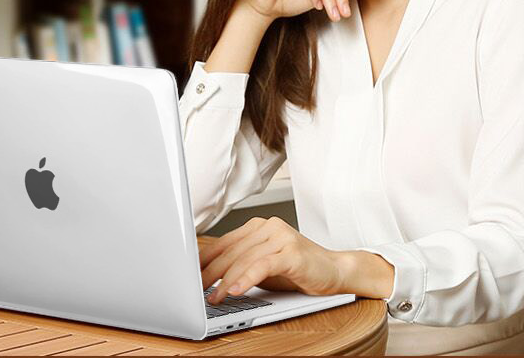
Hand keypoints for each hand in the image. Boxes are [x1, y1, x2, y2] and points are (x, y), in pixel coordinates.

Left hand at [198, 217, 348, 303]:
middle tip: (196, 290)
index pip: (223, 243)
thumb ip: (240, 264)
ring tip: (214, 297)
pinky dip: (247, 279)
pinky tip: (236, 290)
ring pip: (244, 260)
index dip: (203, 260)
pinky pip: (263, 266)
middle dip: (210, 273)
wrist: (336, 270)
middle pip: (230, 252)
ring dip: (225, 282)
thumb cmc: (298, 269)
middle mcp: (267, 227)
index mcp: (256, 226)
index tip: (188, 275)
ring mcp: (281, 237)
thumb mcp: (263, 265)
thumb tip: (208, 276)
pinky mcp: (292, 252)